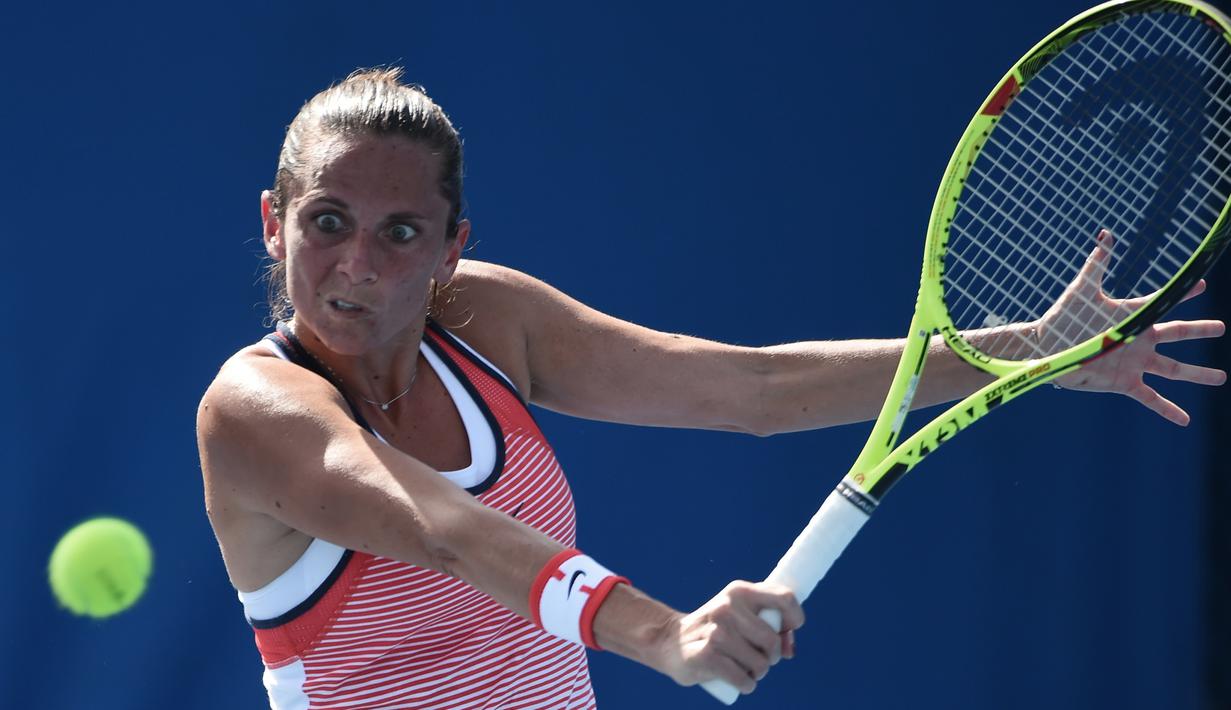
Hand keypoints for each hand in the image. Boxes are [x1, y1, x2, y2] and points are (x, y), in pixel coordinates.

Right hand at [652, 580, 803, 695]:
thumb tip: (789, 648)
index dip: (795, 618)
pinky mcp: (706, 656)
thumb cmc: (714, 630)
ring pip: (761, 664)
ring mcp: (716, 632)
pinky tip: (739, 680)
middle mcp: (727, 608)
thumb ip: (767, 625)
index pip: (784, 598)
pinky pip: (744, 679)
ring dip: (758, 673)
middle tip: (760, 658)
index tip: (788, 630)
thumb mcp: (738, 616)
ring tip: (744, 668)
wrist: (669, 640)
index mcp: (739, 592)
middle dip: (772, 656)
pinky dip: (747, 685)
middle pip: (773, 640)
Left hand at [1038, 230, 1226, 424]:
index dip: (1184, 293)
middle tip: (1221, 327)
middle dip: (1199, 330)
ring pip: (1174, 369)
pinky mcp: (1124, 383)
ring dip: (1197, 374)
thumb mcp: (1084, 289)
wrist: (1047, 348)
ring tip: (1220, 378)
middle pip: (1177, 333)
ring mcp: (1134, 363)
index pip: (1164, 302)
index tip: (1202, 283)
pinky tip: (1185, 420)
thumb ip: (1097, 263)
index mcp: (1132, 316)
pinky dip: (1168, 409)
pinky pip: (1151, 398)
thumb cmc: (1064, 318)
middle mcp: (1138, 339)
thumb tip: (1106, 234)